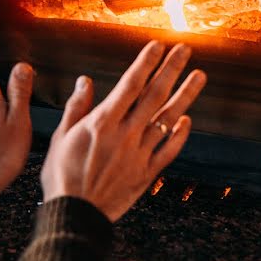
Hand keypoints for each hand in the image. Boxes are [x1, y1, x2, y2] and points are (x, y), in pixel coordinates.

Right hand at [40, 41, 205, 222]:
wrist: (76, 215)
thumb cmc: (62, 176)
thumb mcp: (61, 137)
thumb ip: (76, 107)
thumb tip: (85, 81)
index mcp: (103, 122)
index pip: (131, 84)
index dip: (146, 63)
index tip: (158, 45)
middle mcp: (125, 133)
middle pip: (154, 95)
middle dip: (171, 69)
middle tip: (185, 50)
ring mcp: (139, 153)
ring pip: (168, 119)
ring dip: (185, 96)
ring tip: (199, 76)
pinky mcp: (147, 173)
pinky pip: (169, 150)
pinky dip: (180, 135)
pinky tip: (187, 120)